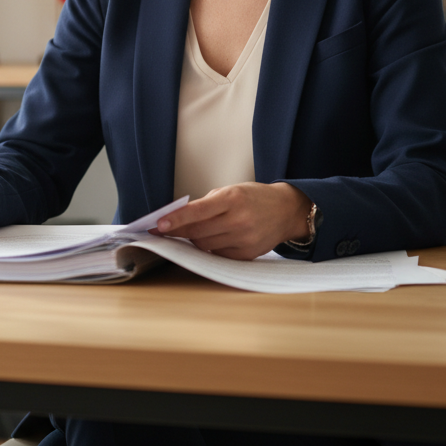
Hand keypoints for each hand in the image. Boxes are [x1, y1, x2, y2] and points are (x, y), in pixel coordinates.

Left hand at [152, 182, 310, 260]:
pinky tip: (213, 238)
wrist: (285, 210)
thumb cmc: (254, 197)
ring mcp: (244, 239)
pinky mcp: (247, 254)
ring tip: (194, 231)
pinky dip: (210, 247)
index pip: (197, 211)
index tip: (159, 224)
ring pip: (205, 245)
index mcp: (232, 199)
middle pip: (197, 232)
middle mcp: (239, 220)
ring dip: (194, 239)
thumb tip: (178, 217)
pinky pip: (217, 254)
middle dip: (177, 232)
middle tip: (164, 230)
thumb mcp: (230, 191)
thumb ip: (206, 204)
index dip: (176, 219)